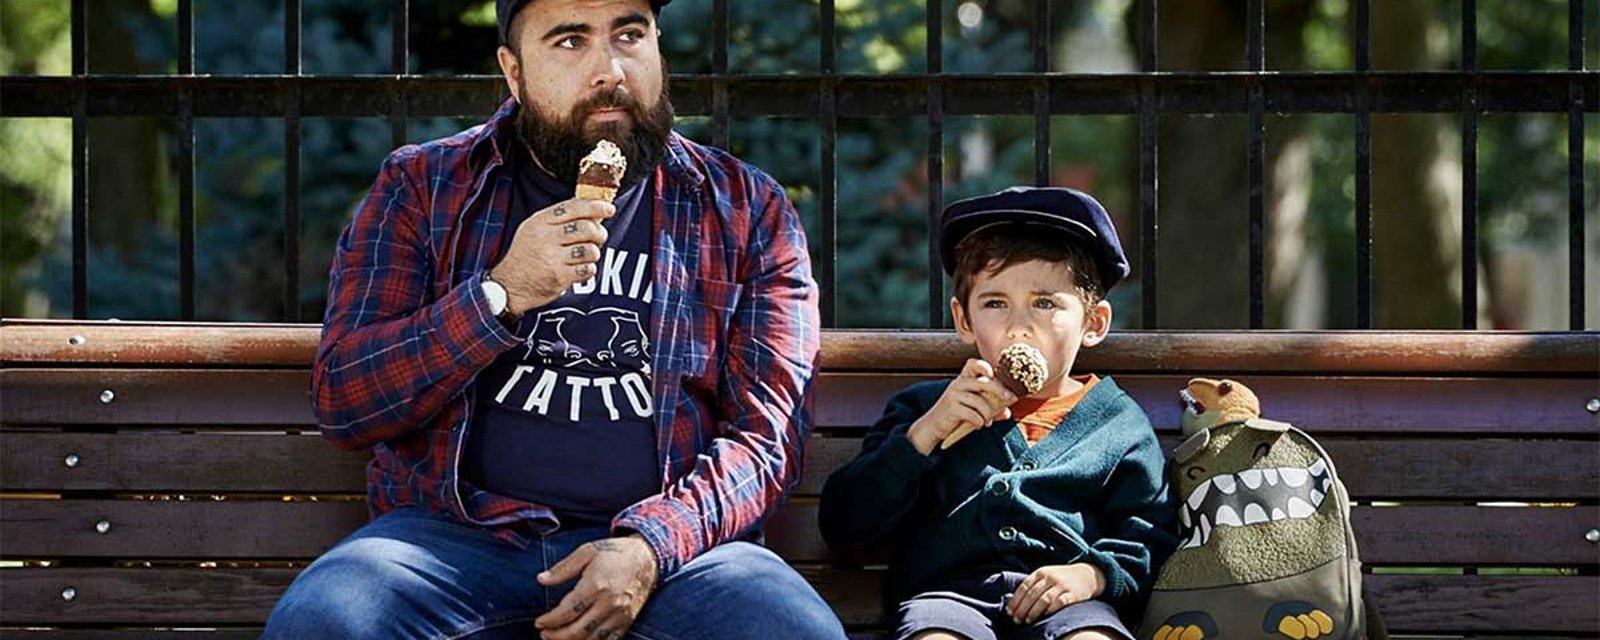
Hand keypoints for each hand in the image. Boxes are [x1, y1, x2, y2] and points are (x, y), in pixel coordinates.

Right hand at [489, 198, 615, 314]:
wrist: (509, 285)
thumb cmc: (526, 255)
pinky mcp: (559, 277)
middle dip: (599, 233)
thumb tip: (594, 213)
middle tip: (599, 238)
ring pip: (591, 250)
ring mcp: (552, 258)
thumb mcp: (534, 229)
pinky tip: (579, 269)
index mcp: (540, 222)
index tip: (609, 209)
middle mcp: (545, 238)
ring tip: (585, 255)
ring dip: (594, 253)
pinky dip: (588, 269)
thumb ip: (560, 220)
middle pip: (587, 228)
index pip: (573, 207)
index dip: (595, 206)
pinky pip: (587, 269)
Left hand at [533, 535, 658, 639]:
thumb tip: (541, 579)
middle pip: (578, 630)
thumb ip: (563, 568)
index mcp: (596, 585)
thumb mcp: (587, 551)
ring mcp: (619, 615)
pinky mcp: (627, 621)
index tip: (539, 622)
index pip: (567, 611)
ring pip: (592, 639)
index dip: (550, 620)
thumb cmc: (615, 552)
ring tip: (558, 639)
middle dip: (557, 636)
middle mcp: (608, 603)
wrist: (647, 558)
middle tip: (544, 633)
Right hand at [906, 358, 1016, 454]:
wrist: (934, 426)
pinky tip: (978, 425)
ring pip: (980, 401)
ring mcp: (954, 395)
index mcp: (964, 379)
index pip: (973, 364)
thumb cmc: (956, 414)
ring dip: (988, 414)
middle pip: (984, 382)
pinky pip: (973, 414)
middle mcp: (958, 383)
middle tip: (1010, 399)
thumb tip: (1008, 412)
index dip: (984, 366)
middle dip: (1000, 390)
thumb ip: (990, 407)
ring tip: (987, 421)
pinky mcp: (951, 408)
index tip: (994, 375)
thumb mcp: (974, 407)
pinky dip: (979, 422)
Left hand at [1006, 563, 1105, 623]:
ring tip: (1028, 621)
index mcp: (1041, 572)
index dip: (1015, 601)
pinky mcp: (1073, 594)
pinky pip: (1060, 603)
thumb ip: (1033, 585)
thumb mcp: (1046, 575)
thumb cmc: (1061, 578)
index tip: (1010, 612)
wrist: (1087, 574)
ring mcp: (1062, 585)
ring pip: (1044, 599)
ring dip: (1034, 612)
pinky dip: (1051, 610)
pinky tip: (1045, 616)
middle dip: (1022, 609)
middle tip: (1017, 620)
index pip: (1024, 587)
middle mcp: (1050, 577)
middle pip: (1032, 595)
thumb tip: (1014, 602)